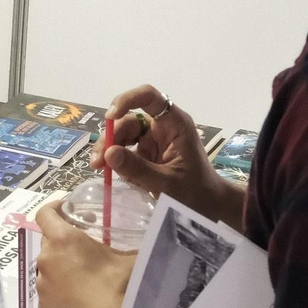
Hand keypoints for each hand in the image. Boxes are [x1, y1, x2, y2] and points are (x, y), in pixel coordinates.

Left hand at [35, 199, 135, 307]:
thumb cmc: (122, 287)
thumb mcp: (133, 258)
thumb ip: (135, 242)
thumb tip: (156, 231)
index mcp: (63, 241)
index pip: (45, 214)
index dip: (55, 207)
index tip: (68, 208)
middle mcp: (46, 261)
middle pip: (48, 240)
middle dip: (64, 237)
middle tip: (86, 242)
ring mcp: (43, 286)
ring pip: (49, 266)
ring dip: (62, 264)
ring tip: (85, 272)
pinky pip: (50, 289)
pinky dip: (61, 287)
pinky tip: (82, 295)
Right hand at [103, 85, 242, 223]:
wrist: (209, 210)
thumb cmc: (196, 193)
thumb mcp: (167, 183)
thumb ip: (138, 168)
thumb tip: (108, 152)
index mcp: (174, 124)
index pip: (149, 97)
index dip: (128, 100)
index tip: (110, 116)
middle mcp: (161, 128)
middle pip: (128, 120)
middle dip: (111, 136)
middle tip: (98, 160)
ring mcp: (152, 142)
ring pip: (122, 136)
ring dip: (107, 149)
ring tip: (98, 167)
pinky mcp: (145, 157)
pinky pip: (123, 152)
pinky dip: (113, 160)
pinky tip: (107, 173)